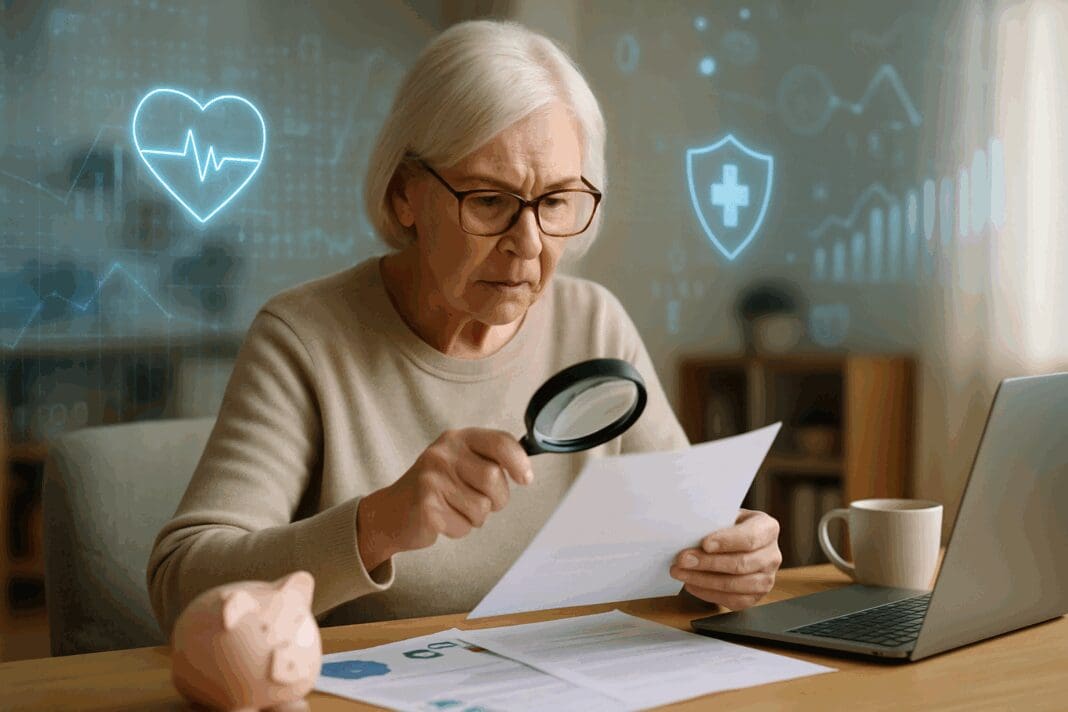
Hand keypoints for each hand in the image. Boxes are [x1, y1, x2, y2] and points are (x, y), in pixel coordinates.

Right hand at [357, 429, 532, 569]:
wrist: (391, 513)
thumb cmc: (436, 488)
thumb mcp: (460, 462)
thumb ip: (488, 460)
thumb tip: (525, 470)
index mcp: (457, 438)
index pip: (500, 442)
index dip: (519, 462)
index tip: (525, 479)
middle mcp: (443, 454)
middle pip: (494, 479)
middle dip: (496, 499)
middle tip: (479, 500)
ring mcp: (433, 478)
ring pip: (482, 508)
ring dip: (476, 517)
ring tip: (454, 508)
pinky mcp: (427, 505)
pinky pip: (464, 525)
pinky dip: (459, 529)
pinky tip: (442, 519)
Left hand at [669, 508, 781, 610]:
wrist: (736, 541)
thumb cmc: (728, 526)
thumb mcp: (725, 515)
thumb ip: (714, 522)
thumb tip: (690, 531)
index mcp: (768, 528)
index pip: (750, 537)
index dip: (726, 542)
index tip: (704, 544)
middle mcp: (772, 555)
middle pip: (741, 564)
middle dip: (708, 563)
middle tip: (683, 559)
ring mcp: (767, 578)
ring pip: (736, 585)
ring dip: (703, 580)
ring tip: (681, 573)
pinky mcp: (756, 596)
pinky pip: (733, 600)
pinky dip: (708, 594)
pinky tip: (692, 584)